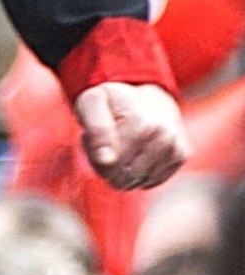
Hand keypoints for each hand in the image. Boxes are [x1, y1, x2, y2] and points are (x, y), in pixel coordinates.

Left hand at [74, 82, 190, 189]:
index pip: (110, 165)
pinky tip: (137, 151)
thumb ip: (95, 129)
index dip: (96, 156)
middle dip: (109, 164)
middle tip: (107, 140)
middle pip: (124, 177)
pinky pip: (151, 181)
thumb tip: (106, 160)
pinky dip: (140, 172)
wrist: (147, 93)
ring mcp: (175, 148)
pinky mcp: (181, 156)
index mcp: (140, 122)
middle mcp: (163, 137)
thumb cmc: (114, 100)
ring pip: (138, 182)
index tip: (94, 137)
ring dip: (124, 170)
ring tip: (123, 144)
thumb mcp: (93, 102)